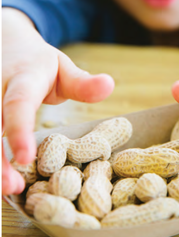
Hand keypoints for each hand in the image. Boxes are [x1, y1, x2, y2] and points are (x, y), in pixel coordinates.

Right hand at [2, 9, 114, 195]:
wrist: (9, 47)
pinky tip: (2, 177)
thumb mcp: (62, 68)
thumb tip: (109, 85)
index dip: (19, 130)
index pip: (18, 104)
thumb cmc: (38, 64)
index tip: (25, 158)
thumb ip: (82, 83)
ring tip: (9, 189)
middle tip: (12, 188)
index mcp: (22, 79)